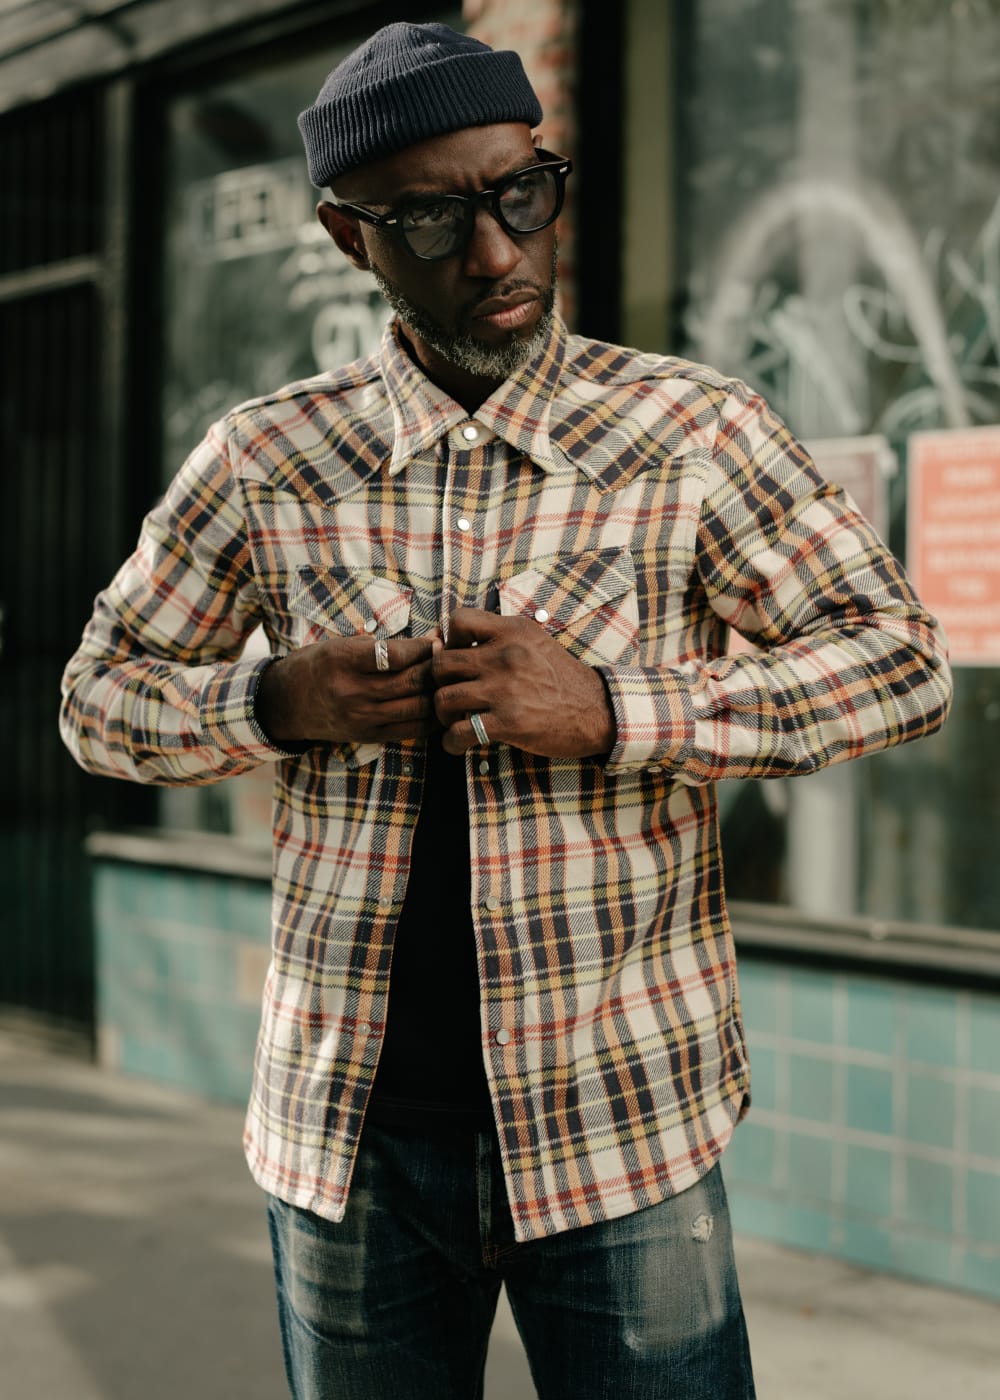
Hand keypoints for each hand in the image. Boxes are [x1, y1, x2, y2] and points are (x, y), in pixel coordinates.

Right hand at [256, 634, 440, 744]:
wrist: (287, 704)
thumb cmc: (318, 666)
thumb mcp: (341, 645)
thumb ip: (382, 646)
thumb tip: (430, 641)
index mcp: (343, 660)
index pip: (395, 654)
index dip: (423, 647)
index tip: (437, 640)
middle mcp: (352, 691)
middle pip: (410, 682)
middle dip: (437, 668)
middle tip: (451, 659)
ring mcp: (362, 718)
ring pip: (416, 707)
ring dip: (438, 693)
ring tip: (449, 681)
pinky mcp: (369, 736)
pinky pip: (412, 729)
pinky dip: (432, 718)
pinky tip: (440, 705)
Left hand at [433, 608, 615, 757]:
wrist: (598, 712)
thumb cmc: (562, 678)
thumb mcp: (535, 642)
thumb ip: (499, 637)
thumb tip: (450, 639)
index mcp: (513, 632)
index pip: (458, 620)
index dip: (448, 640)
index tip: (458, 659)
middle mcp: (506, 656)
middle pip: (441, 664)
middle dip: (438, 683)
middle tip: (450, 694)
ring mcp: (506, 690)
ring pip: (443, 699)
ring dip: (442, 714)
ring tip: (454, 720)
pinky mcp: (508, 723)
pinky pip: (458, 732)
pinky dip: (451, 742)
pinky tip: (459, 743)